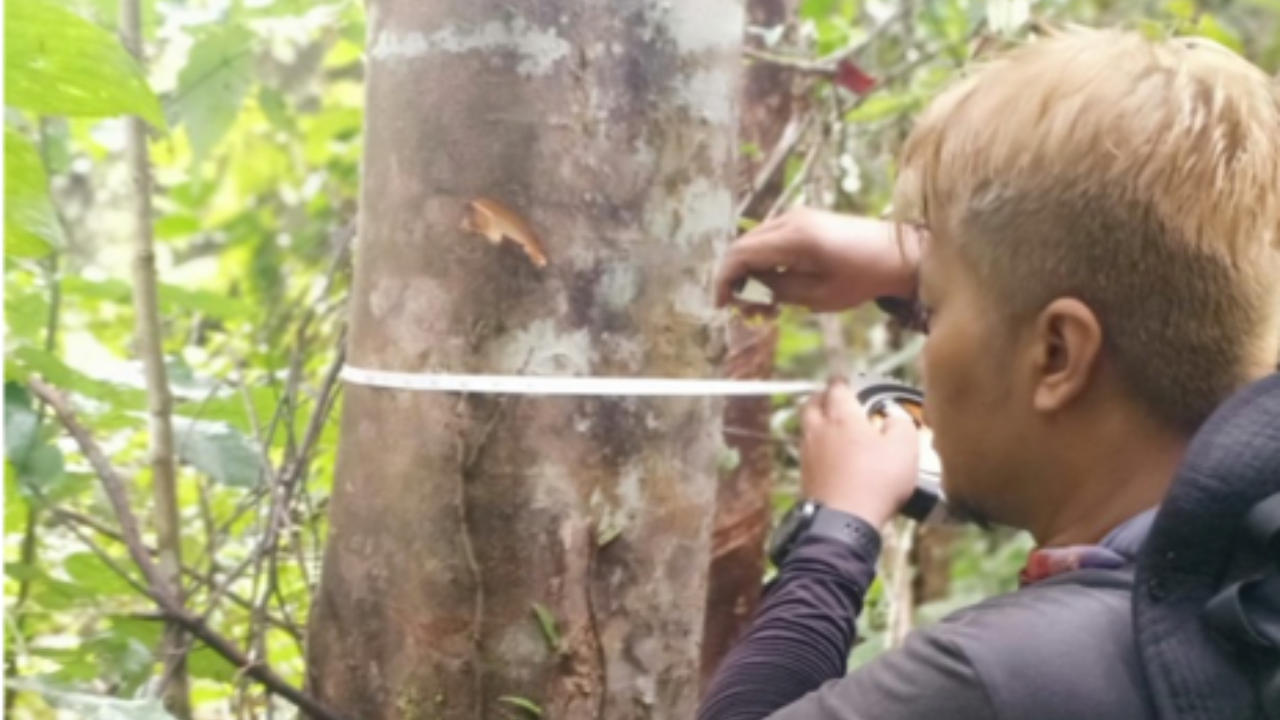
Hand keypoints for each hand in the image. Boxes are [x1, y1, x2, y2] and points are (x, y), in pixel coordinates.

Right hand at [714, 209, 918, 313]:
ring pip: (754, 243)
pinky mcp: (803, 220)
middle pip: (743, 246)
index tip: (722, 305)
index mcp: (794, 237)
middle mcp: (790, 219)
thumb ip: (777, 290)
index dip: (725, 280)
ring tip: (763, 303)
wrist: (898, 254)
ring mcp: (796, 216)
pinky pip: (770, 240)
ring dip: (750, 272)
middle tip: (744, 310)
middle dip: (736, 279)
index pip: (740, 254)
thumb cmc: (863, 277)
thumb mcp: (817, 295)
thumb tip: (747, 290)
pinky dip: (764, 262)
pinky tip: (775, 285)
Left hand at [801, 380, 919, 529]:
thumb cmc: (875, 482)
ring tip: (835, 426)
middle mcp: (818, 429)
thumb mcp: (904, 449)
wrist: (843, 522)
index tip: (850, 381)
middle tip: (837, 399)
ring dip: (818, 421)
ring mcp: (807, 453)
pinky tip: (831, 456)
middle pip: (813, 403)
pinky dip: (818, 446)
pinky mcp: (804, 475)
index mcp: (841, 416)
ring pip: (807, 426)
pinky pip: (808, 451)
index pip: (837, 388)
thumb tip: (893, 419)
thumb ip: (900, 426)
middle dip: (824, 397)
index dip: (844, 382)